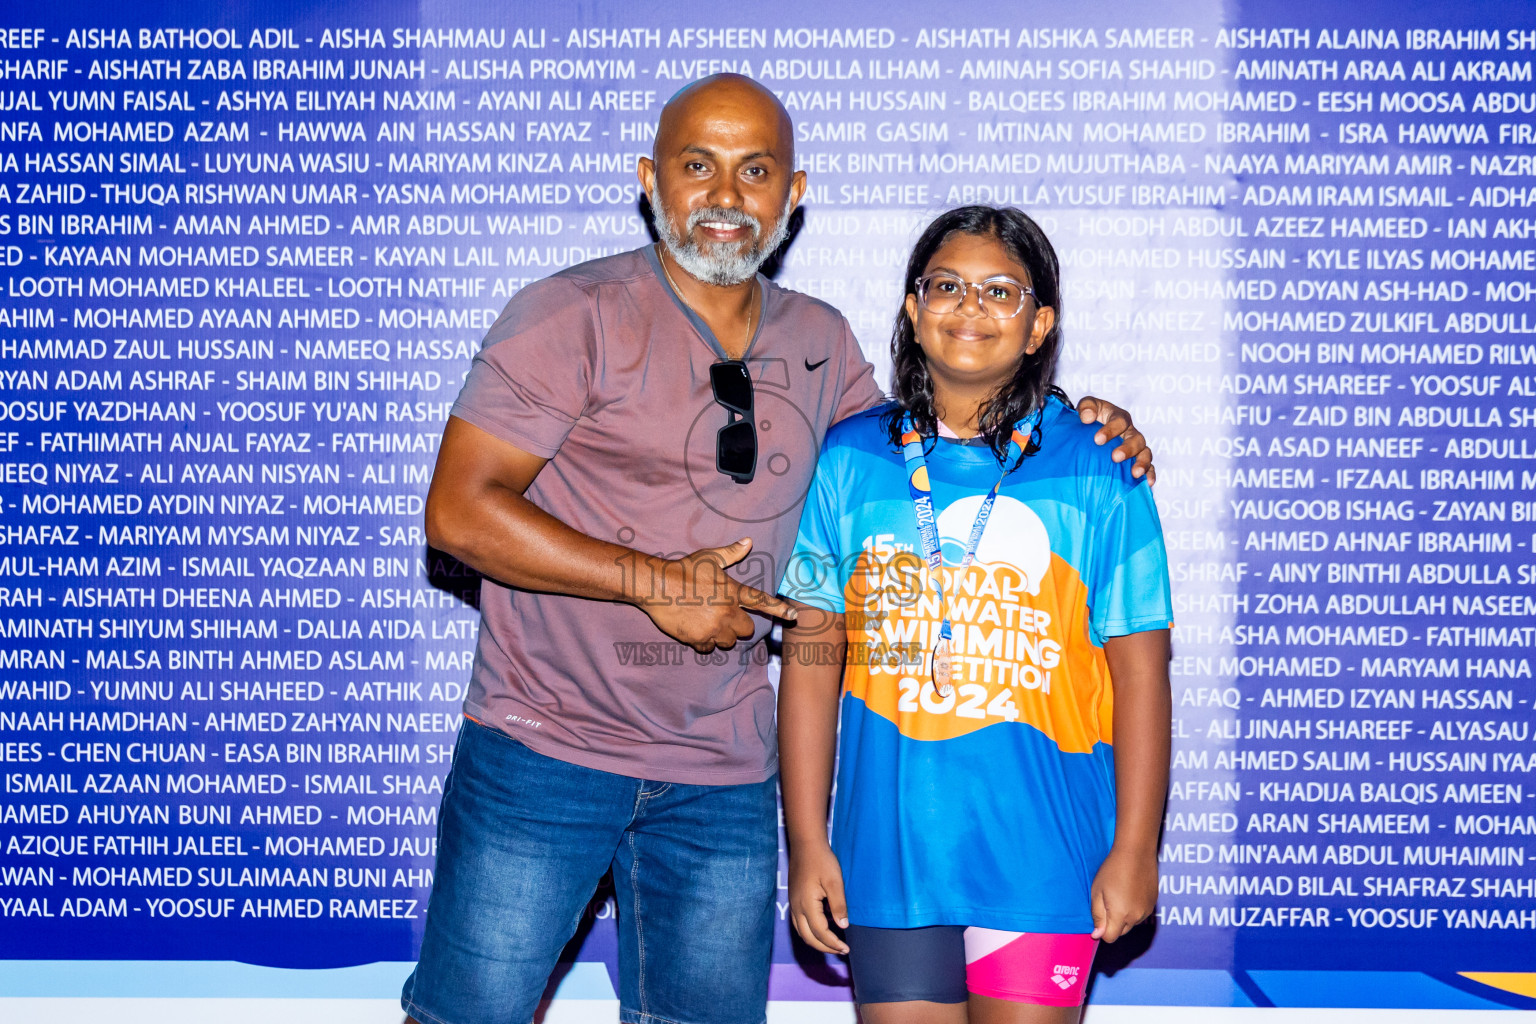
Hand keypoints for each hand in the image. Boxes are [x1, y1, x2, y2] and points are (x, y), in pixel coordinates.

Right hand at [636, 538, 796, 653]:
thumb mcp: (709, 558)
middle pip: (746, 629)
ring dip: (722, 635)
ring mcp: (713, 628)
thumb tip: (748, 542)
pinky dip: (705, 643)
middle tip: (723, 615)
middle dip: (738, 625)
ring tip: (707, 622)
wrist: (658, 586)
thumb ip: (731, 553)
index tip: (794, 616)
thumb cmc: (684, 569)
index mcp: (732, 592)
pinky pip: (709, 648)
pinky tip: (696, 631)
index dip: (779, 609)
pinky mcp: (698, 639)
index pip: (761, 602)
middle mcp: (727, 612)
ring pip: (728, 642)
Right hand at [789, 842, 848, 954]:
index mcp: (807, 905)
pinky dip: (809, 932)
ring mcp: (793, 904)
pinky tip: (821, 929)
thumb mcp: (834, 882)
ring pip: (801, 932)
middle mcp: (797, 908)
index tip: (846, 949)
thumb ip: (839, 905)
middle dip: (824, 947)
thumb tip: (842, 927)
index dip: (833, 943)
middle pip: (808, 937)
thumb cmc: (822, 861)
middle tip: (841, 950)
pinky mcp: (793, 900)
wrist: (805, 845)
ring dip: (816, 941)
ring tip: (831, 944)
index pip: (820, 932)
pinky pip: (799, 924)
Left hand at [1078, 396, 1155, 483]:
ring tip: (1135, 473)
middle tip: (1115, 457)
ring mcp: (1136, 447)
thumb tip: (1087, 418)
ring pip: (1145, 453)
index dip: (1110, 430)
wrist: (1091, 429)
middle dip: (1127, 449)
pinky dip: (1150, 475)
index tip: (1097, 440)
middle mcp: (1130, 432)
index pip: (1119, 421)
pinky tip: (1148, 484)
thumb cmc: (1090, 417)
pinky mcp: (1137, 460)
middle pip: (1136, 439)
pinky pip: (1149, 467)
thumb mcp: (1087, 407)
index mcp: (1119, 417)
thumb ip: (1086, 407)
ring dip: (1142, 463)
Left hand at [1089, 844, 1157, 942]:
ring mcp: (1147, 910)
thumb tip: (1097, 935)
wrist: (1136, 852)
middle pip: (1121, 932)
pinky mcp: (1154, 903)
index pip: (1110, 937)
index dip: (1101, 930)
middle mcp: (1136, 917)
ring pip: (1132, 923)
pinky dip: (1134, 909)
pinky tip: (1130, 892)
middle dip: (1113, 923)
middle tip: (1108, 901)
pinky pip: (1141, 914)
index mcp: (1121, 915)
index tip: (1099, 915)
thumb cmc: (1112, 870)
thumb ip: (1097, 916)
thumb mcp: (1097, 892)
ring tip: (1120, 893)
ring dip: (1124, 916)